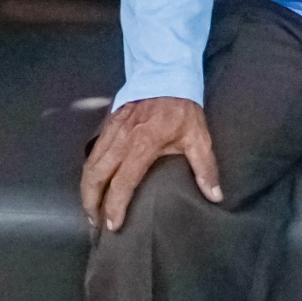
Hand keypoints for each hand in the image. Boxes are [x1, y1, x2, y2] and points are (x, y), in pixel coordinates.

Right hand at [82, 96, 223, 231]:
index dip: (115, 206)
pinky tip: (92, 181)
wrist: (166, 74)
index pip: (122, 183)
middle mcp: (121, 140)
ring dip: (86, 188)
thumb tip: (215, 195)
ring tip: (90, 207)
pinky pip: (92, 151)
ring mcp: (111, 131)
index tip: (112, 225)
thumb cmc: (182, 109)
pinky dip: (89, 170)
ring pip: (90, 163)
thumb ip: (205, 168)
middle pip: (96, 175)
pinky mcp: (108, 124)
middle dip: (90, 201)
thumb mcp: (198, 137)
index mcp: (142, 146)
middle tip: (94, 222)